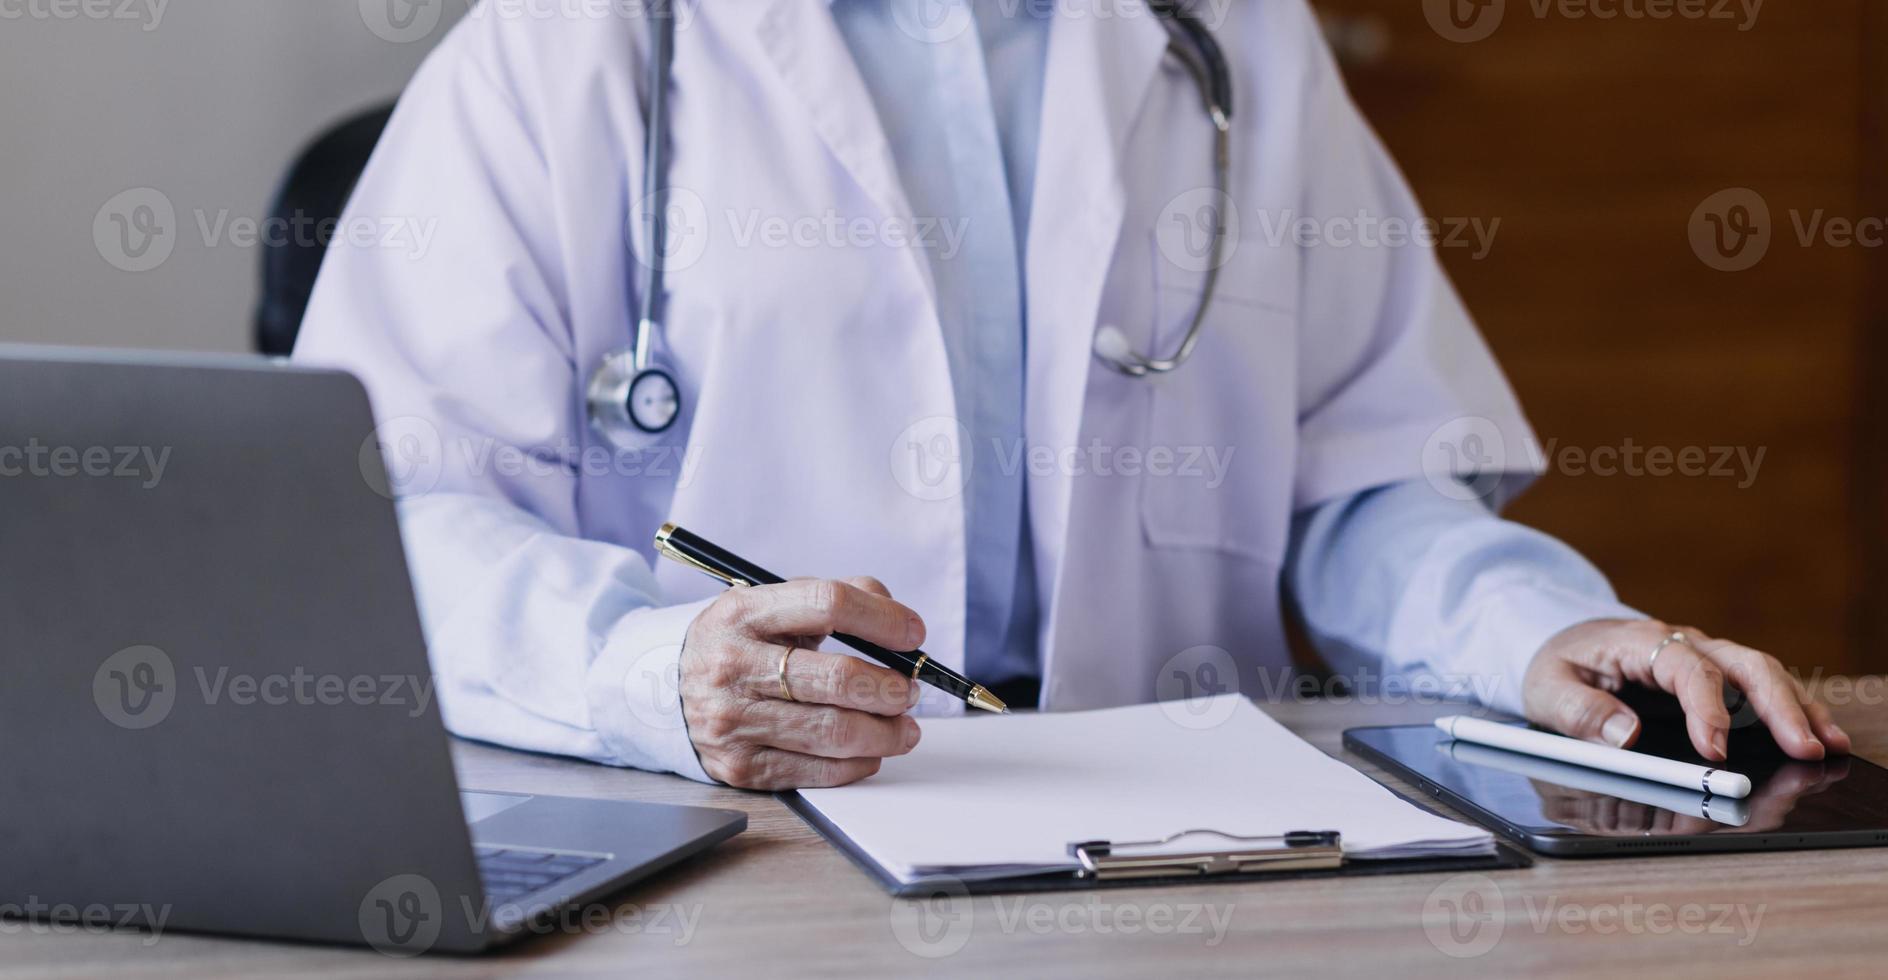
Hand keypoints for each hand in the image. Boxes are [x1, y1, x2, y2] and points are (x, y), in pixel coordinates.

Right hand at [679, 576, 924, 789]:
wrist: (667, 690)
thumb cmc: (740, 644)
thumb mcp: (771, 606)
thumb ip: (833, 597)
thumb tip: (896, 618)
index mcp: (744, 612)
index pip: (828, 603)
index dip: (882, 619)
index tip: (914, 634)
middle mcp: (733, 665)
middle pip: (838, 678)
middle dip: (891, 688)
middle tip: (911, 691)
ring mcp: (733, 719)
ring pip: (834, 731)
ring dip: (886, 733)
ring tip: (905, 727)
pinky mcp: (740, 766)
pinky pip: (816, 771)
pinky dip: (858, 764)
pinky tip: (871, 752)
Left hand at [1522, 619, 1849, 761]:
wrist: (1560, 640)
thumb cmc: (1557, 664)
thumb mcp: (1549, 688)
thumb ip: (1581, 712)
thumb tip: (1624, 737)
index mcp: (1641, 642)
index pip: (1686, 669)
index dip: (1706, 709)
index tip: (1715, 750)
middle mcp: (1682, 643)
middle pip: (1743, 666)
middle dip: (1777, 707)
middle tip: (1802, 748)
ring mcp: (1704, 656)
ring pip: (1762, 673)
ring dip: (1797, 708)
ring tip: (1825, 745)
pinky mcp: (1715, 674)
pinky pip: (1760, 687)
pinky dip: (1792, 709)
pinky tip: (1818, 733)